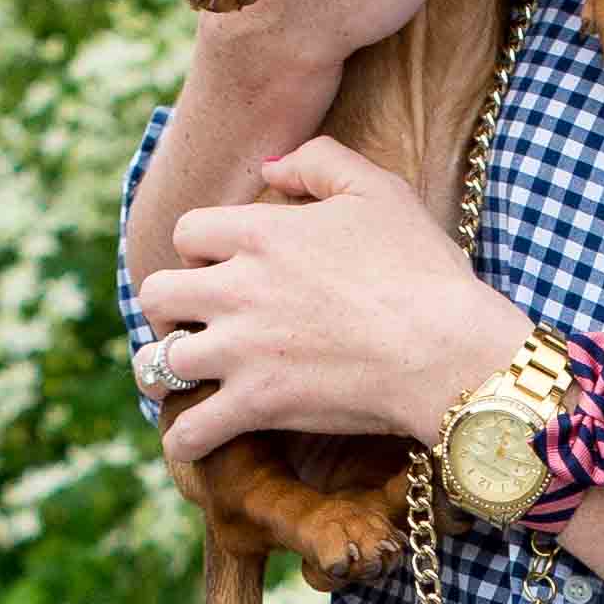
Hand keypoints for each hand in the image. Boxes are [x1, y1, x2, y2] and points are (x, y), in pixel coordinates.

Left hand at [136, 138, 522, 471]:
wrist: (447, 348)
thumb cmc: (422, 269)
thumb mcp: (378, 189)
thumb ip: (318, 162)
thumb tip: (272, 168)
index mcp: (258, 233)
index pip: (188, 231)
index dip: (199, 248)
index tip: (219, 267)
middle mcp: (236, 288)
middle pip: (156, 294)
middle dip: (168, 307)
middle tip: (191, 320)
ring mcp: (240, 350)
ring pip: (158, 361)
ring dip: (161, 371)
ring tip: (175, 380)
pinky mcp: (257, 405)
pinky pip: (191, 430)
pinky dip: (185, 439)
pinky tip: (192, 441)